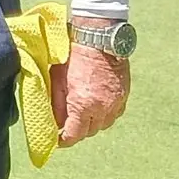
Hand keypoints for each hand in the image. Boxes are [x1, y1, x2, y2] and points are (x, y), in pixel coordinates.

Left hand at [52, 19, 130, 147]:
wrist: (98, 38)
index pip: (75, 134)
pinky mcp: (124, 95)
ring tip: (81, 114)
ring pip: (103, 124)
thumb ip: (56, 103)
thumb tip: (54, 121)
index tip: (57, 141)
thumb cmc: (73, 55)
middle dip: (77, 131)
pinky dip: (105, 114)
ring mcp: (116, 102)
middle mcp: (103, 108)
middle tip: (66, 125)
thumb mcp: (57, 79)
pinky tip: (96, 106)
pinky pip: (114, 113)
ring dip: (92, 123)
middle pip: (89, 131)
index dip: (64, 140)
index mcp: (83, 105)